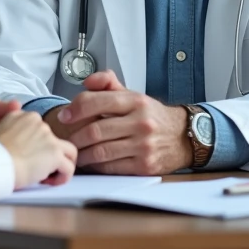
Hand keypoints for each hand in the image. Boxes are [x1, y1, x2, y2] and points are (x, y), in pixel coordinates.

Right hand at [0, 110, 76, 188]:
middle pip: (53, 139)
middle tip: (37, 169)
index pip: (39, 129)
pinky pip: (69, 167)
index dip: (37, 145)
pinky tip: (51, 183)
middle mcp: (38, 122)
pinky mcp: (55, 153)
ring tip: (50, 176)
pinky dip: (63, 177)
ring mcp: (49, 136)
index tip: (28, 157)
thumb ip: (13, 132)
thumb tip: (22, 145)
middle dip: (48, 155)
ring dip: (62, 164)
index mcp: (23, 115)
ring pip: (68, 151)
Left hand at [54, 70, 192, 175]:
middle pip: (95, 130)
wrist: (183, 137)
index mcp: (135, 101)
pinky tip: (91, 163)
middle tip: (66, 139)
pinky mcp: (144, 166)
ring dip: (82, 154)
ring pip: (101, 151)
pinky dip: (96, 166)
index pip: (97, 101)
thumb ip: (108, 84)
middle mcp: (140, 122)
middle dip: (75, 136)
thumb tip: (87, 81)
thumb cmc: (152, 116)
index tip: (64, 116)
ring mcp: (143, 145)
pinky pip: (112, 167)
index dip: (75, 108)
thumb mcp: (134, 95)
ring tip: (75, 153)